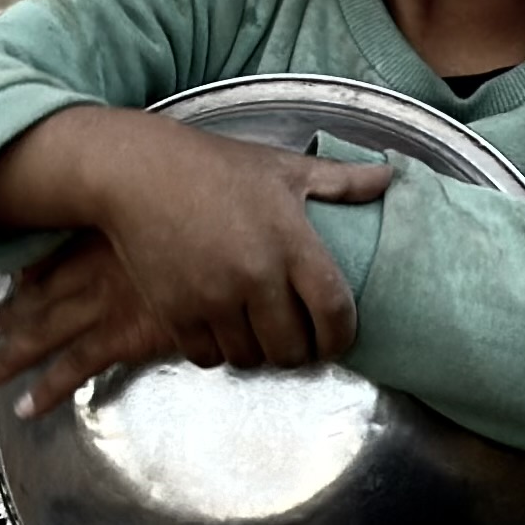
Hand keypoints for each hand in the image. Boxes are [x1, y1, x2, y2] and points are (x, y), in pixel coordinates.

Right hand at [0, 113, 392, 413]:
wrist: (134, 173)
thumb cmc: (212, 166)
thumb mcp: (280, 167)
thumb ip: (339, 181)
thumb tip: (390, 177)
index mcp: (290, 241)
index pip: (334, 312)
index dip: (342, 337)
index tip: (338, 339)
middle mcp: (255, 276)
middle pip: (292, 349)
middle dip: (300, 351)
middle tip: (296, 339)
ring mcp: (213, 299)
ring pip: (250, 358)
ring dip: (258, 353)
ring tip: (258, 334)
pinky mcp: (176, 312)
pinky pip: (208, 357)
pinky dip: (219, 351)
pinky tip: (222, 330)